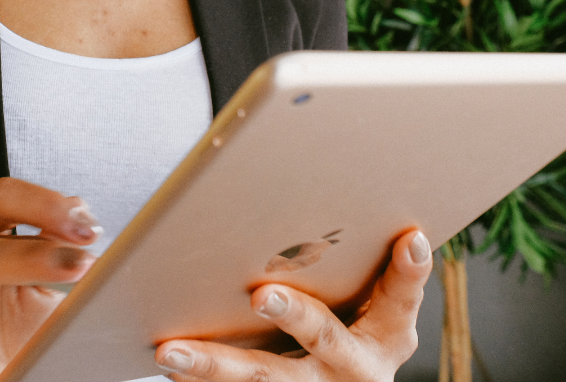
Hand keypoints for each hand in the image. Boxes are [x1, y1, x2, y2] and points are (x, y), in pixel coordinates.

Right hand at [0, 178, 99, 381]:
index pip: (11, 197)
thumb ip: (63, 253)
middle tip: (84, 241)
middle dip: (43, 214)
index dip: (52, 204)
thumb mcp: (45, 289)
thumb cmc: (6, 337)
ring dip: (19, 261)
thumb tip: (91, 229)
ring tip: (64, 269)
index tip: (90, 229)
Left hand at [154, 228, 432, 381]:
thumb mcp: (375, 303)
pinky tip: (167, 362)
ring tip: (170, 351)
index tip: (409, 238)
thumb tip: (380, 213)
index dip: (408, 272)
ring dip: (214, 365)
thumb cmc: (355, 324)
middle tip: (263, 295)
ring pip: (262, 379)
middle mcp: (355, 368)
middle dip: (295, 316)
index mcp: (387, 335)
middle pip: (323, 339)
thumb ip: (369, 265)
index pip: (402, 299)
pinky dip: (199, 380)